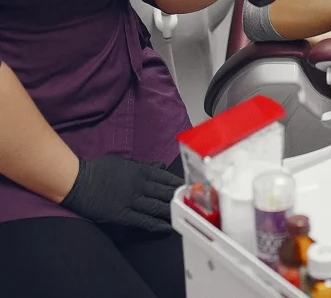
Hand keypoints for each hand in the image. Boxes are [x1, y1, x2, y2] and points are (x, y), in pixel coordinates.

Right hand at [61, 156, 181, 234]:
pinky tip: (166, 227)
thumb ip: (144, 165)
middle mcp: (139, 185)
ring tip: (184, 215)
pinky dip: (156, 224)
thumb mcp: (125, 162)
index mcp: (140, 171)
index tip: (188, 186)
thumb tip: (160, 166)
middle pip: (164, 192)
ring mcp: (131, 200)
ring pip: (157, 206)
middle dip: (178, 197)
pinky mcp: (122, 214)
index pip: (165, 177)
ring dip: (171, 211)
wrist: (79, 181)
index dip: (177, 183)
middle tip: (191, 202)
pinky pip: (143, 220)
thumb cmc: (99, 169)